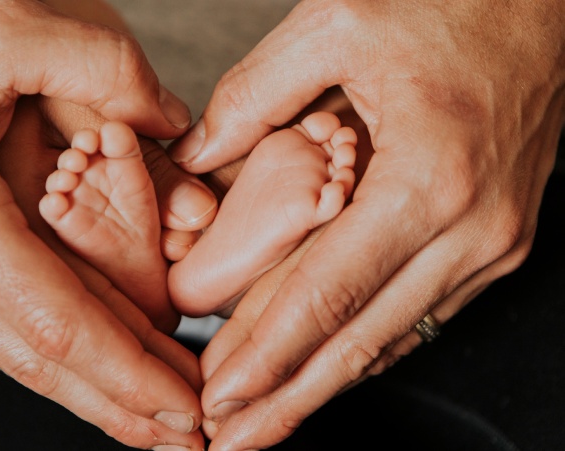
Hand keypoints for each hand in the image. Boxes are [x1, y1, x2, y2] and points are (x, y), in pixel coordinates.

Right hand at [0, 1, 202, 448]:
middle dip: (120, 403)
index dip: (129, 374)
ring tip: (151, 409)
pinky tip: (89, 355)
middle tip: (185, 434)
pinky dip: (50, 347)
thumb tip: (168, 120)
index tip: (183, 407)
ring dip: (89, 384)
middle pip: (38, 359)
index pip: (58, 325)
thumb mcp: (8, 30)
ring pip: (13, 349)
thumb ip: (107, 73)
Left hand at [169, 1, 564, 448]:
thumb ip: (253, 95)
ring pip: (390, 337)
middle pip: (360, 340)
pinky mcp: (491, 244)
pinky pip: (416, 313)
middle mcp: (470, 230)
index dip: (268, 353)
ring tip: (266, 420)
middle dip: (290, 399)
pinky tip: (323, 369)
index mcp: (429, 180)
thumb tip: (197, 156)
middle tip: (232, 441)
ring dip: (323, 383)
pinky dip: (363, 345)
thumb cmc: (451, 6)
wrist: (538, 4)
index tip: (222, 397)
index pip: (327, 292)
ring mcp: (490, 245)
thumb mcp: (334, 24)